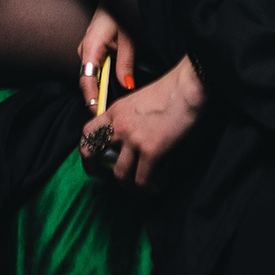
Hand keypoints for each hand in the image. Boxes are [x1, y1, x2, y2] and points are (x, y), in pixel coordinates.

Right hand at [76, 4, 135, 112]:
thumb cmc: (120, 12)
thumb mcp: (129, 38)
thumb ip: (126, 63)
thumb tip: (126, 85)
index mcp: (91, 46)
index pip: (86, 79)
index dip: (92, 97)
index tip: (98, 112)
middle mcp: (85, 50)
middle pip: (88, 80)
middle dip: (97, 98)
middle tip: (109, 115)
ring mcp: (87, 49)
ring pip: (92, 75)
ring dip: (100, 89)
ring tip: (111, 104)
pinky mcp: (92, 49)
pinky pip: (95, 69)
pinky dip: (102, 79)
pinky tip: (111, 87)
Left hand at [80, 55, 204, 189]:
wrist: (187, 87)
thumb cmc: (170, 90)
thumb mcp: (138, 99)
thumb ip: (128, 117)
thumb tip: (129, 137)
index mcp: (115, 111)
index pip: (87, 133)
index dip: (86, 151)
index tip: (93, 161)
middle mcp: (119, 125)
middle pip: (93, 154)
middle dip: (96, 171)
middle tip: (108, 179)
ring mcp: (133, 138)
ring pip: (120, 174)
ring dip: (129, 185)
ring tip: (140, 186)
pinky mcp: (150, 150)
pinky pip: (142, 179)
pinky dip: (148, 187)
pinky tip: (156, 186)